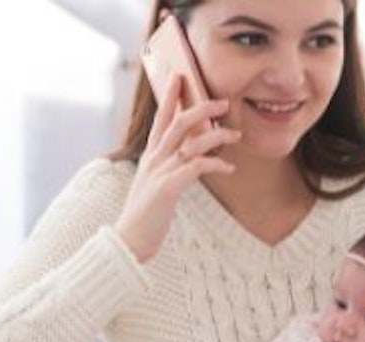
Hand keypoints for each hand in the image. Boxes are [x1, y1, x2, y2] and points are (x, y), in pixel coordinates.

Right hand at [114, 74, 238, 262]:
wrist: (128, 242)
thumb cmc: (145, 217)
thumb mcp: (154, 186)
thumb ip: (166, 169)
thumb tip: (185, 161)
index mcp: (150, 157)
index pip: (160, 119)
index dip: (170, 97)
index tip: (180, 76)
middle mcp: (153, 160)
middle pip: (178, 123)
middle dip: (202, 108)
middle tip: (223, 102)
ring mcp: (159, 172)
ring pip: (191, 142)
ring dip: (216, 135)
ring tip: (236, 134)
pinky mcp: (167, 188)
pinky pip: (196, 167)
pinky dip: (215, 163)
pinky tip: (228, 167)